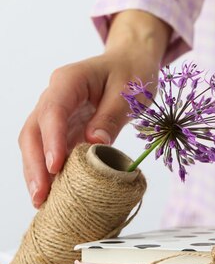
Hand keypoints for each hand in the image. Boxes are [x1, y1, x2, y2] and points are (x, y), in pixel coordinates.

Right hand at [19, 10, 170, 207]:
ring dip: (37, 172)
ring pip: (36, 143)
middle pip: (34, 130)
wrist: (132, 62)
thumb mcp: (129, 91)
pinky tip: (52, 193)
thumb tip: (95, 144)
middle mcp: (55, 96)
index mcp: (69, 80)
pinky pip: (51, 149)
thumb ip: (112, 116)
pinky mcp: (64, 128)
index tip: (55, 166)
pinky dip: (49, 171)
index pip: (53, 111)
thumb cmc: (132, 72)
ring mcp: (56, 113)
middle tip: (42, 195)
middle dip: (35, 164)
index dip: (51, 140)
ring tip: (42, 202)